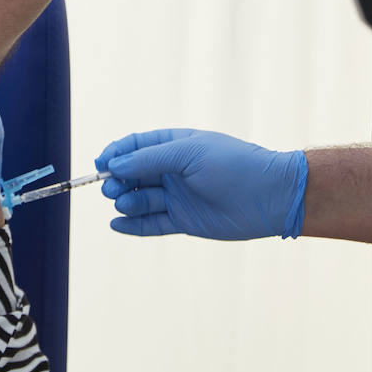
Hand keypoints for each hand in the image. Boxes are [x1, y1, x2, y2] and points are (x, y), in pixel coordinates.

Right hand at [95, 129, 307, 239]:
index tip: (100, 163)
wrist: (271, 196)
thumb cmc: (233, 165)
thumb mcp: (188, 153)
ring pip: (139, 200)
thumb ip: (149, 159)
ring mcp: (177, 197)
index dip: (114, 153)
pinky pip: (151, 224)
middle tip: (110, 188)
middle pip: (132, 174)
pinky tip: (117, 224)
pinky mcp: (183, 221)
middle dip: (116, 180)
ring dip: (125, 202)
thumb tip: (115, 165)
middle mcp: (172, 171)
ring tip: (124, 204)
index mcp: (174, 146)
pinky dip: (132, 225)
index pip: (134, 146)